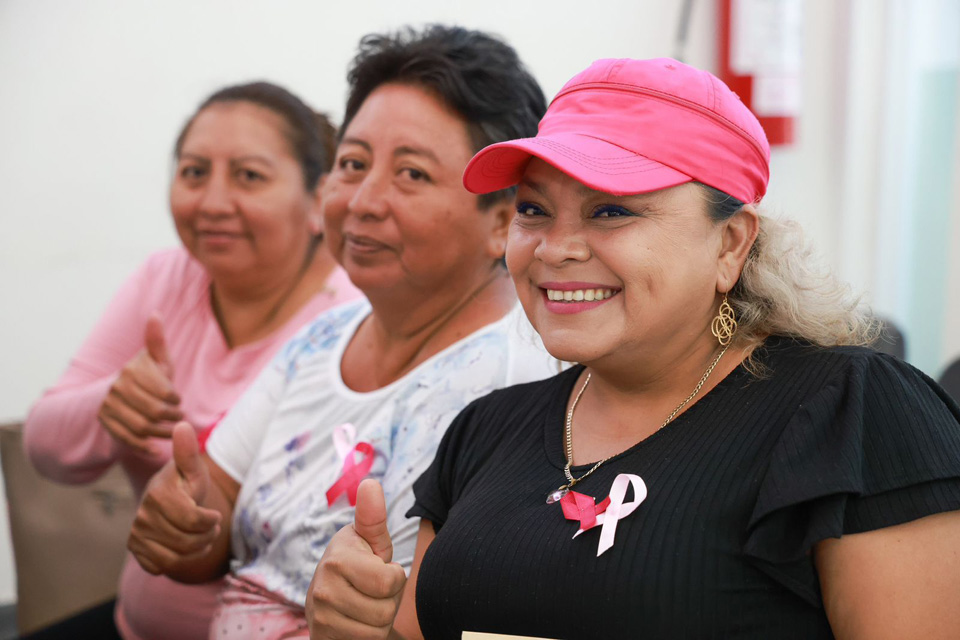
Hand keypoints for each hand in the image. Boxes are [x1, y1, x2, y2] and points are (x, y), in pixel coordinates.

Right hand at [98, 314, 183, 451]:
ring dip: (161, 433)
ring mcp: (108, 406)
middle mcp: (116, 388)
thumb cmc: (148, 375)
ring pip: (141, 426)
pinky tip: (156, 451)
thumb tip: (155, 313)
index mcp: (131, 370)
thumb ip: (157, 341)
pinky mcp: (105, 422)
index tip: (179, 401)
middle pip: (153, 411)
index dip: (175, 399)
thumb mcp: (156, 360)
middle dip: (171, 418)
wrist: (120, 392)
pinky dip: (142, 447)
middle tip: (181, 419)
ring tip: (173, 432)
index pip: (162, 392)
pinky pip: (126, 439)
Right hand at [128, 422, 221, 575]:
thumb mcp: (194, 469)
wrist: (170, 501)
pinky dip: (178, 562)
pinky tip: (184, 547)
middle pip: (186, 542)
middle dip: (207, 536)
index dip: (211, 521)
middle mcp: (142, 516)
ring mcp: (136, 535)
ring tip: (202, 537)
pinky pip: (161, 567)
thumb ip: (188, 452)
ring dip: (196, 550)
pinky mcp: (136, 550)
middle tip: (211, 527)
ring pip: (175, 559)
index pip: (193, 520)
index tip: (216, 515)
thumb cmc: (187, 484)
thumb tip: (182, 424)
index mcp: (158, 495)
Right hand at [308, 479, 406, 639]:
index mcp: (338, 558)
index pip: (390, 581)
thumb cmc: (359, 567)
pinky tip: (356, 623)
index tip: (379, 570)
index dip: (395, 578)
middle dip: (388, 602)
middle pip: (385, 610)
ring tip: (364, 606)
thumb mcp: (369, 542)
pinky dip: (368, 637)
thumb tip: (370, 482)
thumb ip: (373, 516)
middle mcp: (322, 588)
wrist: (330, 605)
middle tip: (371, 591)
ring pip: (377, 631)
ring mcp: (320, 617)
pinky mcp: (321, 637)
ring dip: (379, 621)